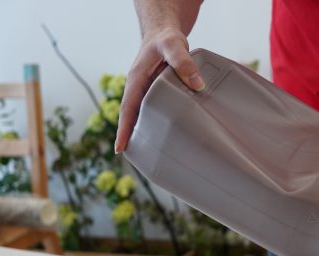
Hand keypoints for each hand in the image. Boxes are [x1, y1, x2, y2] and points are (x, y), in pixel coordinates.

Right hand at [115, 28, 204, 152]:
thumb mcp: (174, 45)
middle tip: (135, 159)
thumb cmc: (166, 38)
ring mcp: (148, 92)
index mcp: (136, 80)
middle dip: (131, 137)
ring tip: (151, 156)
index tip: (121, 148)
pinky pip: (155, 110)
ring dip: (145, 133)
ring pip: (143, 115)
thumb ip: (184, 62)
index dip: (124, 129)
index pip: (127, 108)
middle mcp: (139, 88)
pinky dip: (158, 123)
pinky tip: (167, 137)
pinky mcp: (158, 93)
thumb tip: (197, 85)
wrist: (164, 32)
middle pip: (132, 117)